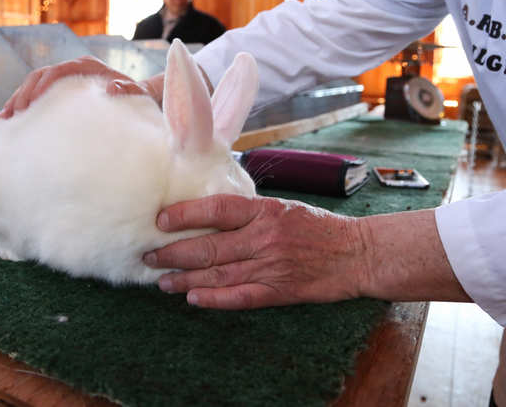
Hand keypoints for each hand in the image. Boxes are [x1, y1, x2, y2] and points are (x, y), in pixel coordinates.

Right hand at [0, 56, 160, 118]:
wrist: (138, 99)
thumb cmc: (137, 98)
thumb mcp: (137, 94)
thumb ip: (128, 89)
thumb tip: (112, 87)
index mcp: (88, 66)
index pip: (60, 71)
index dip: (44, 85)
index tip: (33, 103)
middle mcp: (73, 69)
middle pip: (40, 76)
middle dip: (24, 94)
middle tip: (15, 115)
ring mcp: (64, 80)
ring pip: (33, 86)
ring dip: (18, 101)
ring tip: (6, 121)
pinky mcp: (59, 92)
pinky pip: (35, 96)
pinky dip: (23, 107)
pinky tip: (10, 122)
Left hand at [143, 194, 369, 309]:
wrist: (356, 253)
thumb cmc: (317, 226)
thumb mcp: (283, 206)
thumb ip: (249, 210)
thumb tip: (208, 210)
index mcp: (265, 211)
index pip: (217, 208)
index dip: (186, 214)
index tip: (161, 220)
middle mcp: (264, 238)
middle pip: (209, 246)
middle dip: (174, 252)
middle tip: (150, 255)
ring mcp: (271, 266)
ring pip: (218, 274)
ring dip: (185, 279)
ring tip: (162, 281)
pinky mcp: (279, 290)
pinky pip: (241, 296)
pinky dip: (215, 299)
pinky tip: (194, 299)